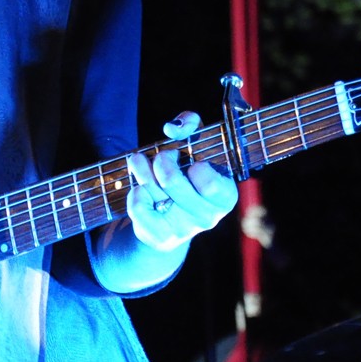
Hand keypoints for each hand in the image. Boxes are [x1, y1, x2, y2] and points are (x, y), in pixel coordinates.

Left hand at [125, 111, 239, 252]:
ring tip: (141, 163)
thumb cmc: (188, 172)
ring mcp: (184, 229)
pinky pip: (138, 207)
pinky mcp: (160, 237)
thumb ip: (191, 124)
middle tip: (163, 157)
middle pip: (171, 181)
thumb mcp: (196, 144)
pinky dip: (135, 192)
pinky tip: (140, 189)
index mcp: (226, 196)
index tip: (192, 162)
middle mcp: (209, 216)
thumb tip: (172, 128)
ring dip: (142, 169)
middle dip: (162, 160)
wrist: (171, 217)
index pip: (210, 183)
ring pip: (151, 190)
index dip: (196, 167)